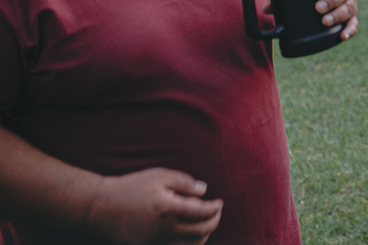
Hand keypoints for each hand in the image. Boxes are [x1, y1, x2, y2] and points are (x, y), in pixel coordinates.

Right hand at [85, 168, 222, 244]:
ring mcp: (155, 241)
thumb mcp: (159, 176)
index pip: (202, 212)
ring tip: (206, 223)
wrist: (100, 206)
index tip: (220, 202)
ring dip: (204, 235)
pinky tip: (190, 232)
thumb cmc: (131, 187)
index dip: (215, 208)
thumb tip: (204, 190)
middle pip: (201, 231)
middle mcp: (163, 228)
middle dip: (214, 221)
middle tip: (218, 212)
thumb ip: (184, 182)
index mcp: (168, 208)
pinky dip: (188, 243)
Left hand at [315, 0, 358, 39]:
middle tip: (318, 8)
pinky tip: (343, 36)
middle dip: (331, 0)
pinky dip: (350, 30)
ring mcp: (350, 5)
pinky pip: (354, 25)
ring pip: (348, 8)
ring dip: (337, 15)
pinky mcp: (352, 20)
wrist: (318, 8)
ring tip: (325, 21)